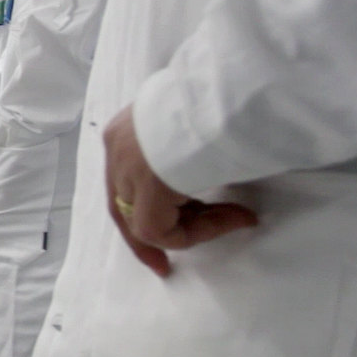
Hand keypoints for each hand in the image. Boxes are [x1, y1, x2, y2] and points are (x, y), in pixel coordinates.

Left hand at [103, 105, 258, 276]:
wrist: (232, 92)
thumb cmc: (226, 97)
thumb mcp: (198, 118)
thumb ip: (190, 144)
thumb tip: (211, 164)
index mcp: (128, 126)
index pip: (122, 178)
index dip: (140, 207)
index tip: (159, 231)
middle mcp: (118, 147)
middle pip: (122, 206)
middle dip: (145, 238)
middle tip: (163, 265)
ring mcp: (127, 169)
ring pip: (144, 222)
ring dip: (193, 228)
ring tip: (238, 218)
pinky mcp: (146, 191)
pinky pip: (160, 231)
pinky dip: (196, 234)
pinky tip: (234, 217)